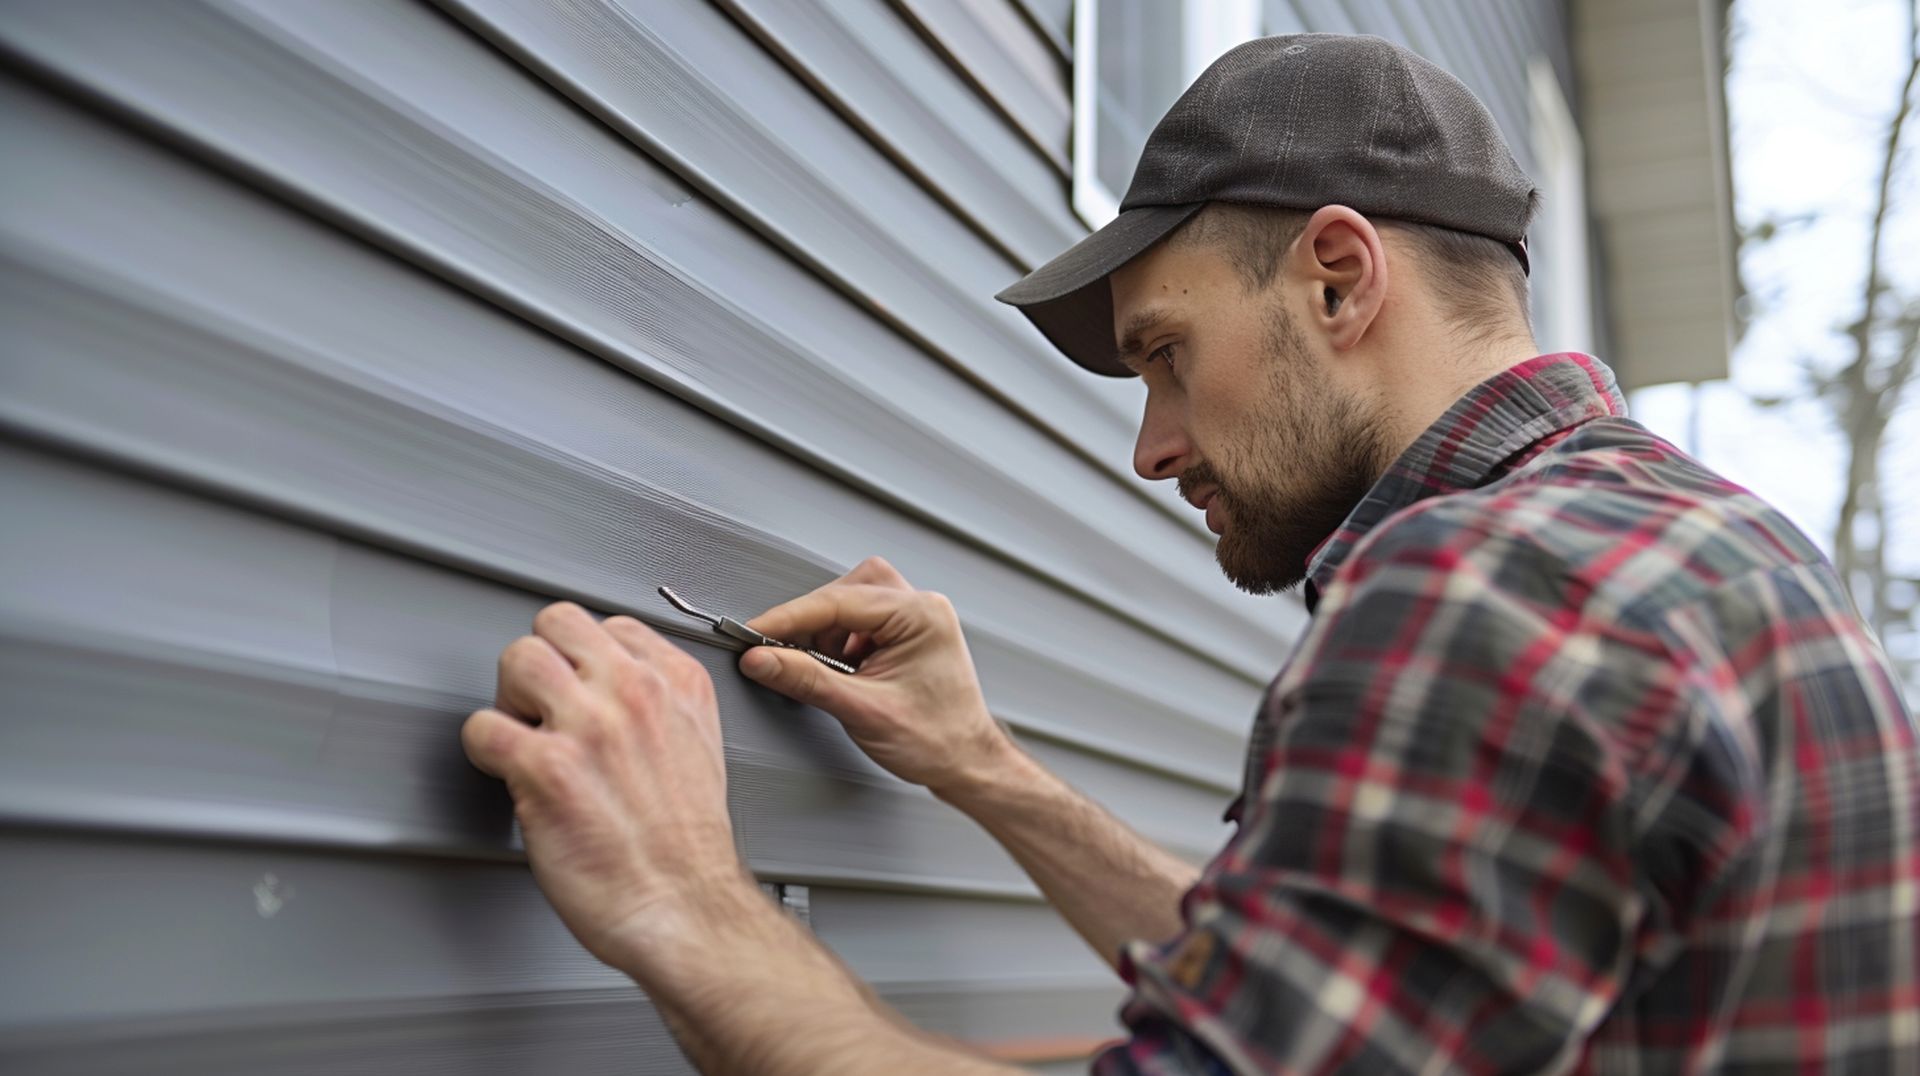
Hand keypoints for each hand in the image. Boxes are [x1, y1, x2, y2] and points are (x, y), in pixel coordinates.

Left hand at [461, 602, 748, 968]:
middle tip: (541, 707)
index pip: (613, 626)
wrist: (687, 906)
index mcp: (677, 685)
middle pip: (558, 623)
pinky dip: (483, 750)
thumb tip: (614, 696)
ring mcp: (589, 726)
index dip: (585, 660)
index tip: (577, 688)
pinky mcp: (545, 768)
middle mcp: (634, 694)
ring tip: (523, 734)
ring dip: (510, 697)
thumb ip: (662, 709)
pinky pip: (482, 727)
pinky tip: (505, 772)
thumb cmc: (690, 849)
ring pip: (518, 657)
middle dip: (542, 663)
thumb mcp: (701, 749)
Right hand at [737, 557, 1014, 794]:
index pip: (838, 602)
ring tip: (827, 675)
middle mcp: (922, 608)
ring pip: (849, 606)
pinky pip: (860, 624)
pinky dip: (840, 645)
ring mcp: (916, 620)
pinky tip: (842, 673)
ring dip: (827, 635)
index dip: (788, 618)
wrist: (967, 764)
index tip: (753, 632)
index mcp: (920, 615)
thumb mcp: (862, 711)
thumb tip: (761, 659)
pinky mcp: (906, 635)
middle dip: (812, 625)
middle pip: (843, 593)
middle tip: (784, 654)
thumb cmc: (938, 741)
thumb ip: (807, 681)